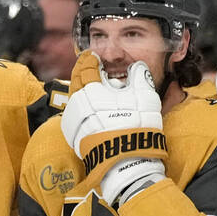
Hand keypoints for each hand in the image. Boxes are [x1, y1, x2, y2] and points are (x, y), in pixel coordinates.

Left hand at [62, 53, 166, 204]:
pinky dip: (81, 105)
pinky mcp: (73, 134)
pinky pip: (74, 113)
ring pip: (74, 97)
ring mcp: (72, 120)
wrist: (124, 160)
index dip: (91, 58)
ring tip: (93, 86)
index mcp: (90, 89)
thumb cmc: (135, 124)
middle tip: (89, 65)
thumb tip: (137, 66)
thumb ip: (140, 75)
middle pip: (76, 80)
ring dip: (82, 89)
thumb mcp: (144, 94)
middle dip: (83, 71)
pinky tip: (91, 106)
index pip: (87, 67)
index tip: (93, 55)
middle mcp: (76, 102)